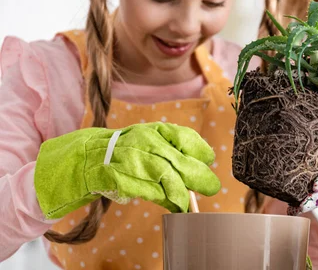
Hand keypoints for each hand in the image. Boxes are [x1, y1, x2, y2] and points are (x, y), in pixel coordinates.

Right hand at [34, 122, 219, 218]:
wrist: (86, 158)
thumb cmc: (126, 151)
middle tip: (212, 187)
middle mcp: (144, 142)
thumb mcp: (149, 141)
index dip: (200, 150)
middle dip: (199, 176)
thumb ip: (173, 151)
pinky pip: (147, 191)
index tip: (208, 159)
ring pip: (165, 177)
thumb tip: (201, 165)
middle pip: (179, 161)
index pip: (184, 136)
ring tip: (190, 203)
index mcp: (154, 131)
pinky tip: (172, 206)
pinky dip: (163, 200)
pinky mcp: (119, 178)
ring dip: (181, 193)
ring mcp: (131, 159)